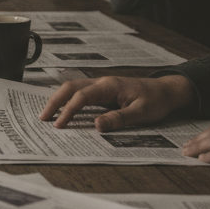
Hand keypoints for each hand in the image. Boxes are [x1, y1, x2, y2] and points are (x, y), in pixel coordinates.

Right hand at [40, 75, 195, 129]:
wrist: (167, 90)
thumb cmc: (156, 101)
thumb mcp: (141, 113)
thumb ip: (119, 118)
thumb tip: (97, 125)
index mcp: (109, 86)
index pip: (81, 97)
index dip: (68, 111)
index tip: (59, 125)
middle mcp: (102, 82)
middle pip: (70, 87)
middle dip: (55, 102)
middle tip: (42, 118)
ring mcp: (102, 85)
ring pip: (73, 88)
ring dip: (59, 100)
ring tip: (48, 114)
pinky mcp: (103, 91)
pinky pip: (80, 92)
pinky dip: (68, 99)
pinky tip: (63, 108)